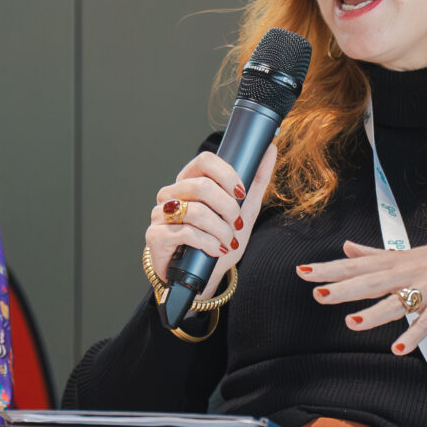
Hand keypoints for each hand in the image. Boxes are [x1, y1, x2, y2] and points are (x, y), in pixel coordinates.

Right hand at [145, 144, 276, 299]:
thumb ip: (256, 181)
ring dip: (220, 230)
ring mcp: (160, 214)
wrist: (202, 276)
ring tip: (227, 241)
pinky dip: (208, 243)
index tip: (241, 193)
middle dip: (228, 208)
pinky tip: (214, 250)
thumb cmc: (219, 240)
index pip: (205, 160)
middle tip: (236, 224)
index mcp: (190, 180)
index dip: (227, 175)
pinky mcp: (155, 235)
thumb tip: (270, 150)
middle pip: (203, 186)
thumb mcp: (243, 211)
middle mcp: (171, 193)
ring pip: (196, 211)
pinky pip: (185, 232)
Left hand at [296, 237, 426, 354]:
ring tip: (351, 323)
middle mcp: (407, 274)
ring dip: (374, 314)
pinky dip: (414, 335)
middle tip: (317, 294)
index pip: (355, 266)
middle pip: (370, 283)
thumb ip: (373, 255)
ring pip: (397, 303)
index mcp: (394, 263)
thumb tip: (346, 247)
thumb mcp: (406, 254)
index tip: (302, 272)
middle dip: (344, 289)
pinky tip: (398, 348)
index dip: (329, 269)